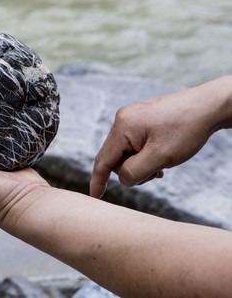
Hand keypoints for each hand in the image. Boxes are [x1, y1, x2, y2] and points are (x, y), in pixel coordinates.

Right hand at [90, 78, 230, 197]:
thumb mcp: (161, 157)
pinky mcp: (142, 120)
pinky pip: (135, 144)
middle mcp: (123, 120)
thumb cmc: (187, 128)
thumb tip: (122, 179)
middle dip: (132, 170)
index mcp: (122, 127)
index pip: (103, 159)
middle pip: (116, 157)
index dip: (98, 180)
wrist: (209, 106)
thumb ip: (135, 172)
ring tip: (162, 164)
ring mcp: (132, 119)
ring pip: (127, 153)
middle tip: (156, 173)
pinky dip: (146, 155)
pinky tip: (161, 157)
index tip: (95, 197)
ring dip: (142, 164)